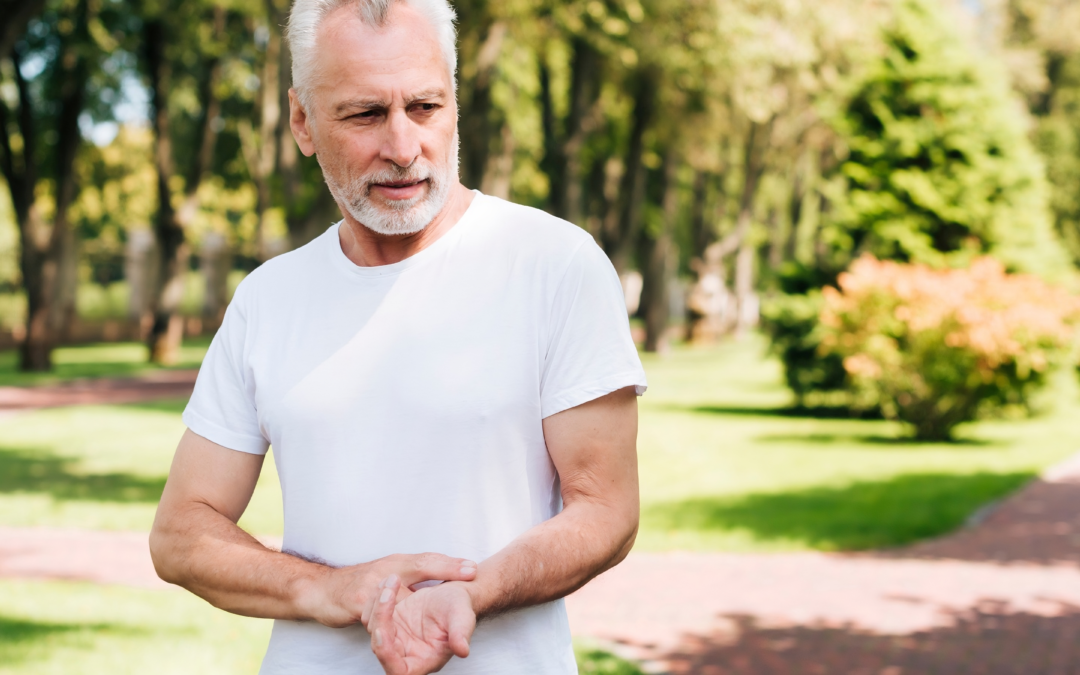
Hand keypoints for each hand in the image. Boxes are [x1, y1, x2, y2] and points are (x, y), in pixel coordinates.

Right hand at [301, 553, 476, 627]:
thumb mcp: (390, 574)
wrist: (323, 590)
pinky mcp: (357, 602)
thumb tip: (449, 580)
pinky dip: (389, 614)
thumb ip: (416, 578)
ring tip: (443, 596)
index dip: (451, 563)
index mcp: (397, 562)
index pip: (428, 559)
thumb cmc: (360, 582)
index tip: (474, 567)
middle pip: (420, 564)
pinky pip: (377, 610)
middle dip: (446, 568)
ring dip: (427, 587)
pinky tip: (400, 622)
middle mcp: (387, 568)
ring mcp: (372, 585)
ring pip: (400, 585)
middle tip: (469, 571)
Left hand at [369, 575, 476, 674]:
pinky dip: (376, 597)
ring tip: (392, 580)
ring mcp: (395, 637)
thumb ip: (461, 634)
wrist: (455, 594)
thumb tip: (463, 650)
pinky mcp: (390, 622)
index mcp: (424, 659)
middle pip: (379, 647)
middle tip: (388, 593)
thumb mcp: (462, 618)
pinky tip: (387, 583)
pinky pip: (372, 614)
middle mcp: (406, 652)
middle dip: (380, 619)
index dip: (386, 655)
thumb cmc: (460, 608)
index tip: (382, 631)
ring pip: (373, 627)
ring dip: (378, 603)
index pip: (399, 671)